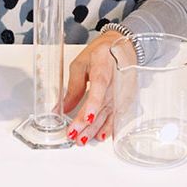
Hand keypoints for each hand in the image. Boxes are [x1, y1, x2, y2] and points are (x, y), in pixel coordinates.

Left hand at [63, 30, 135, 145]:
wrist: (122, 46)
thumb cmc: (101, 53)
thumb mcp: (81, 63)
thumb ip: (73, 86)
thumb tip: (60, 107)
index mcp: (103, 66)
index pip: (99, 87)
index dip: (93, 104)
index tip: (85, 118)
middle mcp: (116, 81)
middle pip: (102, 105)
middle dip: (87, 123)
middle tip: (74, 135)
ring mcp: (123, 91)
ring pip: (108, 114)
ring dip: (95, 129)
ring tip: (82, 139)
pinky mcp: (126, 98)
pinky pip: (116, 115)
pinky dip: (108, 127)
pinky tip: (100, 136)